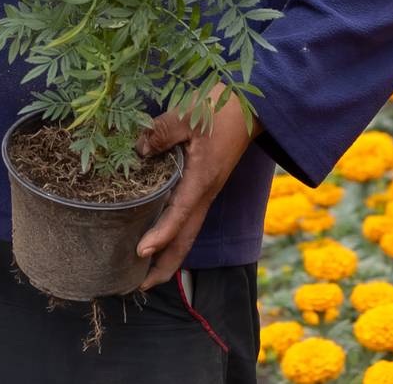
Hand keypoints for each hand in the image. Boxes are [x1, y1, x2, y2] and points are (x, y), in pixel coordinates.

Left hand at [133, 85, 261, 289]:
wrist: (253, 106)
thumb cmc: (221, 109)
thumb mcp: (188, 116)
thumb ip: (161, 133)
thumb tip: (138, 150)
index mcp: (202, 180)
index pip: (179, 216)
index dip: (160, 236)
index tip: (140, 253)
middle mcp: (206, 192)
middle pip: (187, 238)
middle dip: (166, 265)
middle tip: (141, 286)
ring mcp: (208, 190)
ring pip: (189, 230)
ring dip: (170, 253)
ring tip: (145, 271)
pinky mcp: (206, 183)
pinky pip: (189, 215)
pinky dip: (174, 232)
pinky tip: (159, 234)